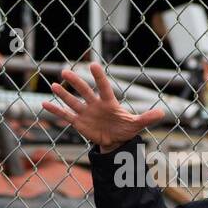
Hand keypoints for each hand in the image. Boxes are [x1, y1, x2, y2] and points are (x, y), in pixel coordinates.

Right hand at [41, 61, 164, 151]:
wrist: (116, 141)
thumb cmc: (126, 129)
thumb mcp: (137, 124)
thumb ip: (147, 118)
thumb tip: (163, 113)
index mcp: (109, 102)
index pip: (104, 87)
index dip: (99, 77)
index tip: (94, 66)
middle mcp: (95, 105)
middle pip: (84, 91)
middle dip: (76, 82)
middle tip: (66, 71)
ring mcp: (86, 113)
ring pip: (73, 101)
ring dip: (63, 94)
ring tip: (54, 85)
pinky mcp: (79, 123)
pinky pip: (65, 115)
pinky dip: (55, 110)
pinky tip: (44, 103)